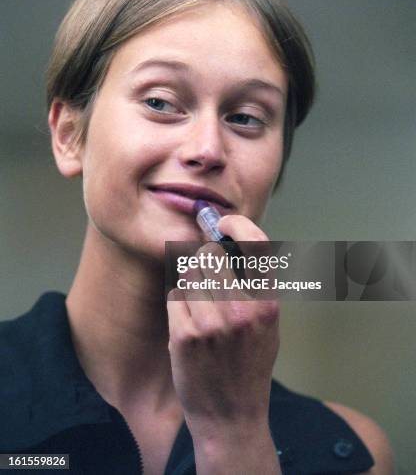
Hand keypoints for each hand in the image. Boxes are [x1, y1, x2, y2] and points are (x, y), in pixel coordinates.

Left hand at [166, 215, 280, 472]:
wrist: (231, 417)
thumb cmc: (249, 367)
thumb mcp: (268, 325)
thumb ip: (255, 285)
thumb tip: (231, 242)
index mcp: (268, 304)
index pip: (255, 243)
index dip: (237, 224)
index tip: (224, 222)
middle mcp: (242, 310)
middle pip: (211, 255)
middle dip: (205, 259)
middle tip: (205, 271)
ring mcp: (211, 323)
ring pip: (189, 273)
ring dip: (191, 281)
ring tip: (200, 305)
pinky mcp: (185, 334)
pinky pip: (175, 295)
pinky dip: (179, 302)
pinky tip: (189, 320)